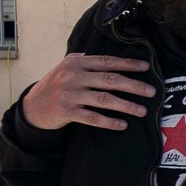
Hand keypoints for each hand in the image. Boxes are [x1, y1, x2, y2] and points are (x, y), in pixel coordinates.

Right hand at [20, 53, 154, 131]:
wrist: (32, 105)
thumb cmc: (56, 85)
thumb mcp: (66, 67)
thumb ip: (86, 62)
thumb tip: (113, 60)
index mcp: (76, 63)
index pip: (107, 61)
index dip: (128, 64)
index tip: (146, 68)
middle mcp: (73, 76)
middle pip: (110, 80)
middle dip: (134, 86)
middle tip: (152, 92)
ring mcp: (69, 94)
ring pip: (104, 99)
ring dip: (126, 106)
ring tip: (143, 111)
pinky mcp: (67, 111)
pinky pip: (93, 117)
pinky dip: (109, 121)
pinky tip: (122, 125)